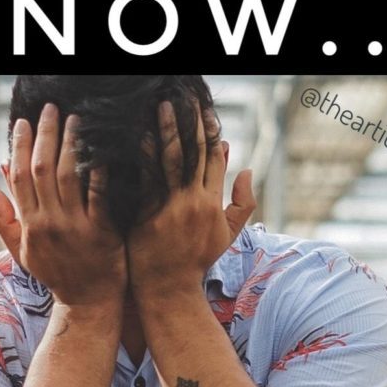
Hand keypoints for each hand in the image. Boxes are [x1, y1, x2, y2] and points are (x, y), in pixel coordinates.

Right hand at [0, 103, 127, 310]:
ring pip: (67, 175)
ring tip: (75, 119)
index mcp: (29, 225)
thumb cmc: (57, 275)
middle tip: (50, 109)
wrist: (87, 303)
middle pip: (40, 169)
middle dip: (44, 135)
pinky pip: (98, 194)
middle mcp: (48, 223)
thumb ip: (6, 221)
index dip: (18, 147)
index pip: (18, 177)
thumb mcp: (24, 253)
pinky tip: (100, 149)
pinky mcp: (100, 232)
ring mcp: (74, 227)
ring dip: (70, 144)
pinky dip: (98, 170)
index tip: (22, 122)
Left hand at [127, 98, 256, 299]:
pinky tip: (140, 136)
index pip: (215, 159)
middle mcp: (196, 203)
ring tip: (162, 106)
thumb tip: (246, 168)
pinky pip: (148, 179)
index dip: (211, 133)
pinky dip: (145, 157)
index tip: (205, 110)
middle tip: (183, 98)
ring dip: (168, 131)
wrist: (169, 289)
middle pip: (195, 154)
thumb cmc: (195, 261)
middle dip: (190, 124)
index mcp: (213, 204)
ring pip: (173, 161)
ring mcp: (172, 208)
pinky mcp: (150, 215)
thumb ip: (243, 203)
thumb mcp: (227, 235)